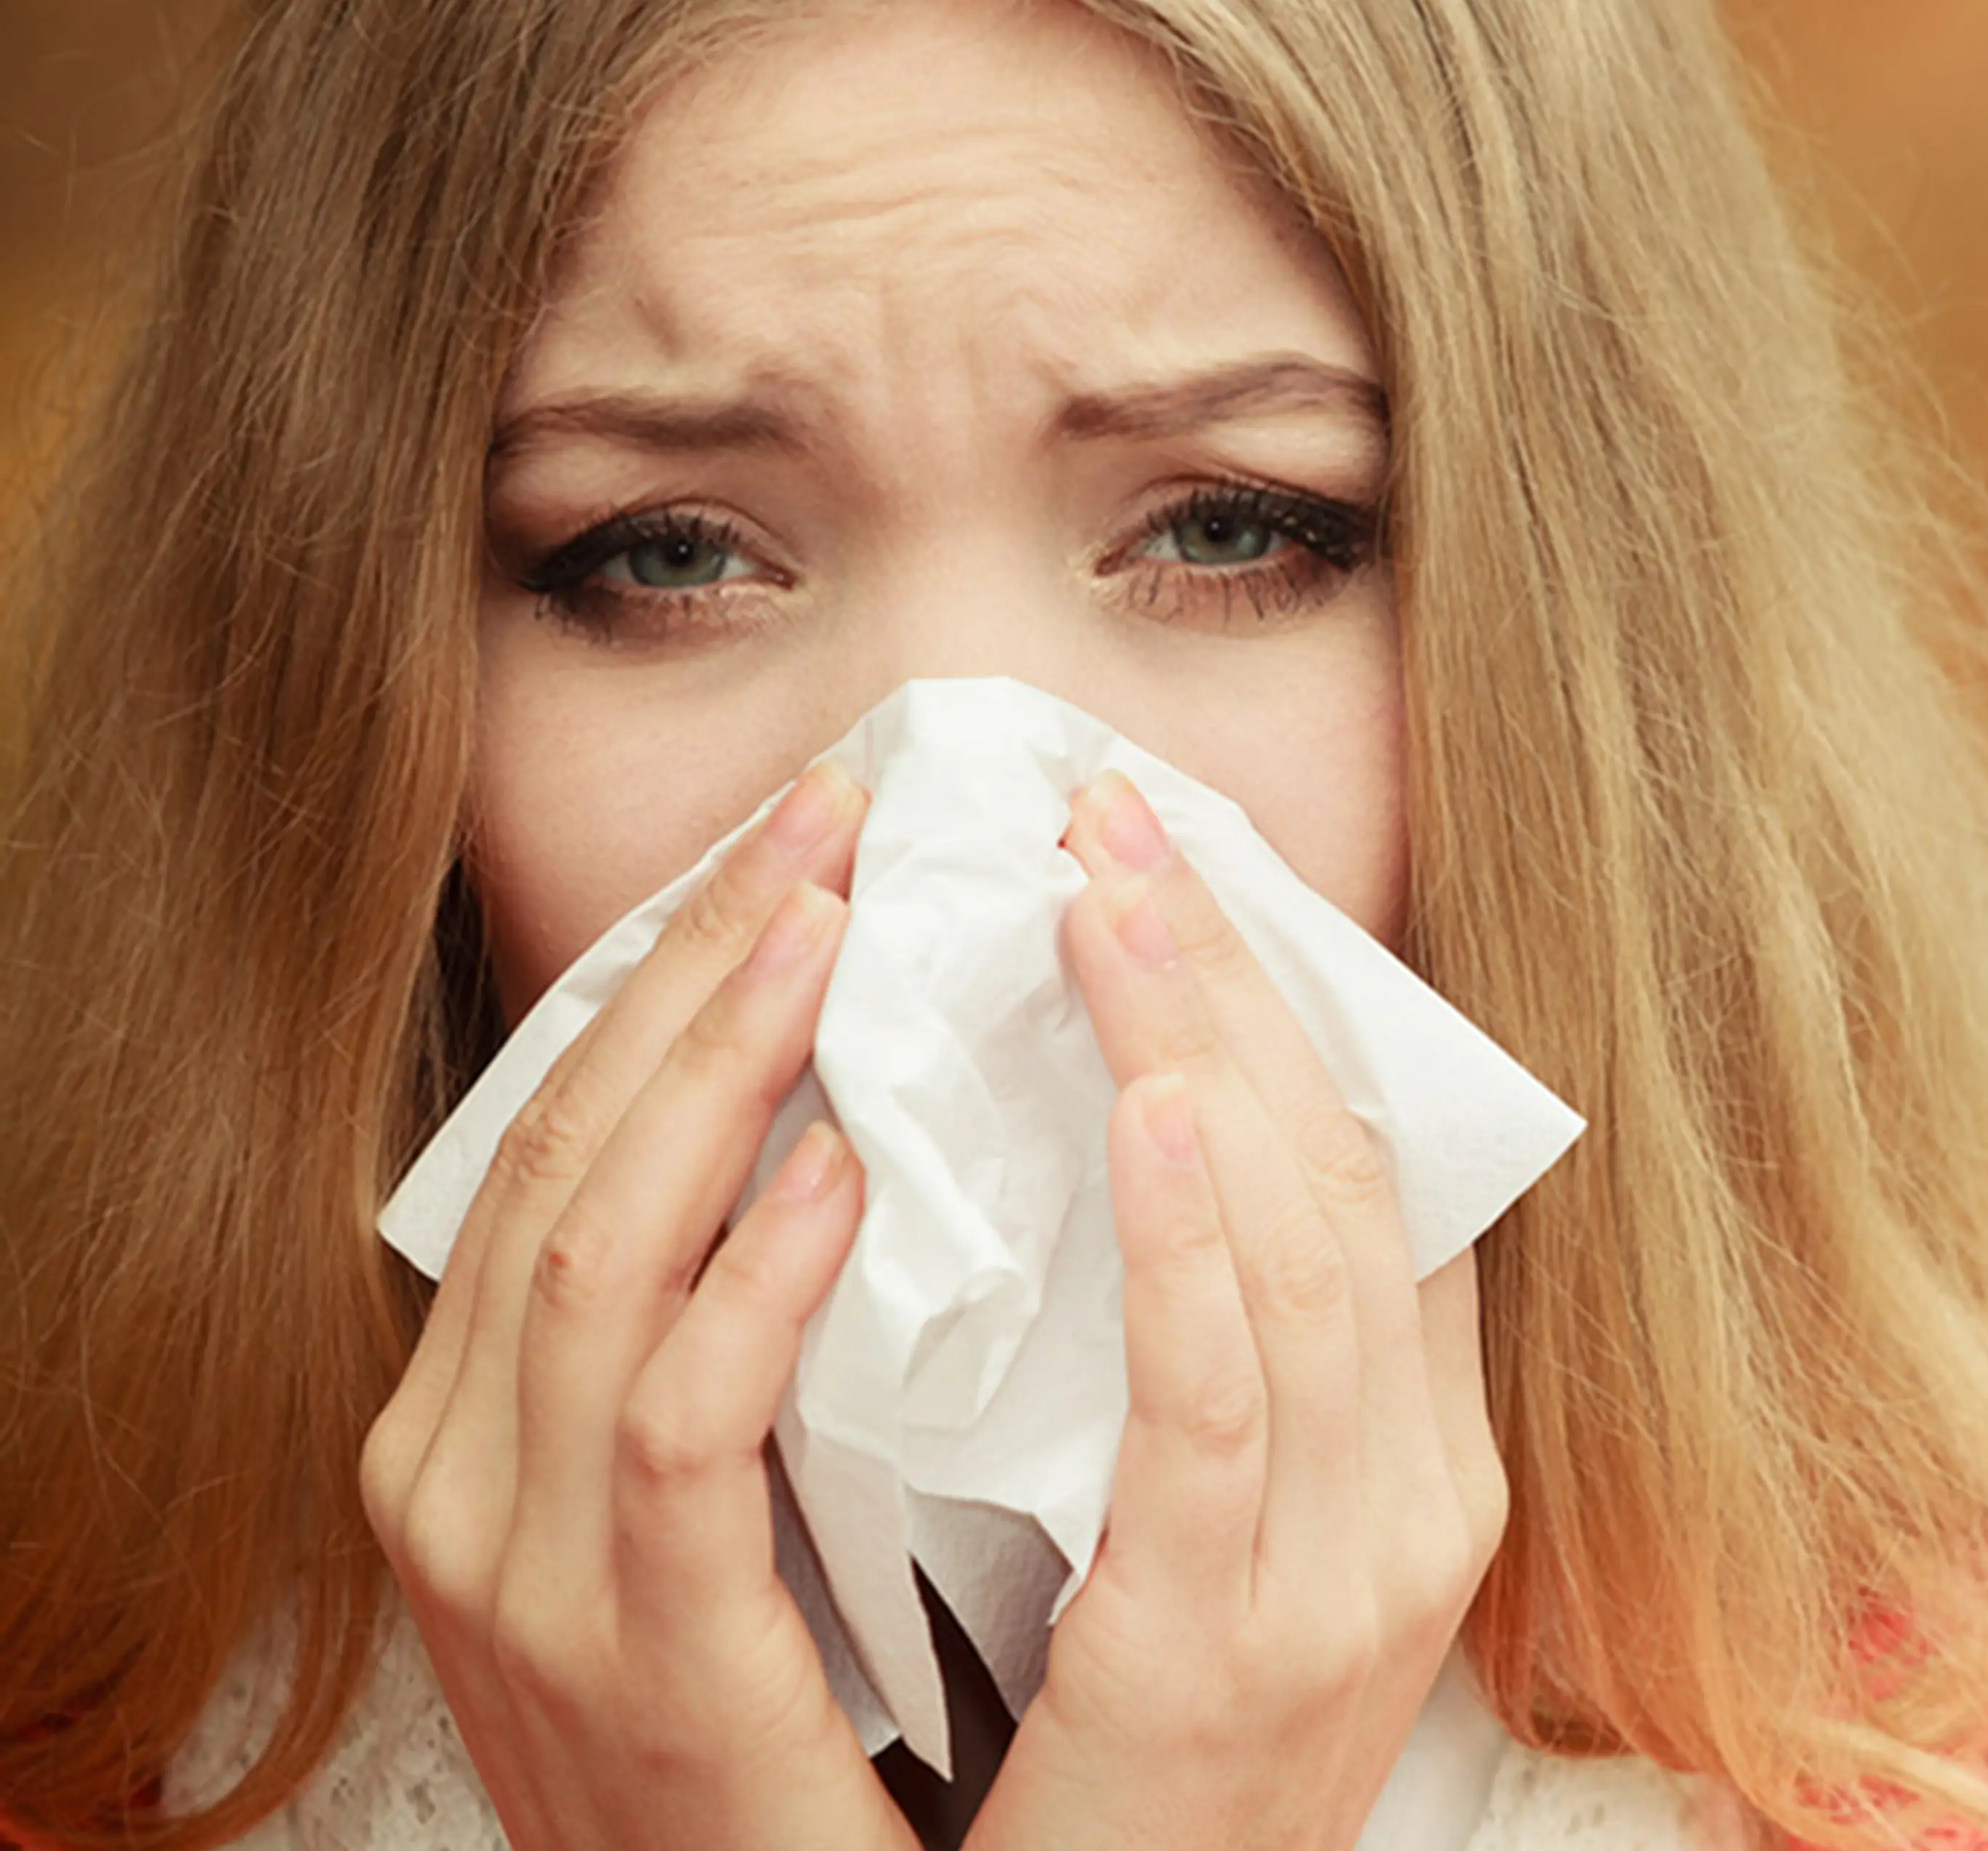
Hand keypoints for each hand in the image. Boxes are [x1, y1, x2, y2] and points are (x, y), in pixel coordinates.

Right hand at [360, 765, 913, 1850]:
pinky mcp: (630, 1650)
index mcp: (476, 1421)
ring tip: (834, 930)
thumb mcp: (697, 1507)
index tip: (793, 844)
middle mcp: (460, 1474)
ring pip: (601, 1253)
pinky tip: (840, 1175)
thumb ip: (718, 1341)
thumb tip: (833, 1136)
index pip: (562, 1138)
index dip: (669, 977)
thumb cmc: (754, 1719)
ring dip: (724, 1074)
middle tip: (832, 818)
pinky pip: (677, 1427)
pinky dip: (752, 1285)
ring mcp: (522, 1566)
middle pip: (569, 1152)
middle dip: (698, 970)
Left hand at [965, 773, 1508, 1850]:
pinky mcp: (1230, 1657)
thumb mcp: (1219, 1560)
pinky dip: (1202, 1251)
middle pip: (1349, 1186)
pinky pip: (1228, 1416)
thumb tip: (1146, 1165)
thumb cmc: (1134, 1784)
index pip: (1384, 1189)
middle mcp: (1419, 1508)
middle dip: (1237, 981)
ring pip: (1306, 1265)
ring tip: (1115, 896)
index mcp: (1421, 1469)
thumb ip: (1218, 1385)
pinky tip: (1162, 1111)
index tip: (1187, 861)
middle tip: (1117, 812)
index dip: (1299, 1006)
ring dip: (1212, 1057)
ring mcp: (1346, 1583)